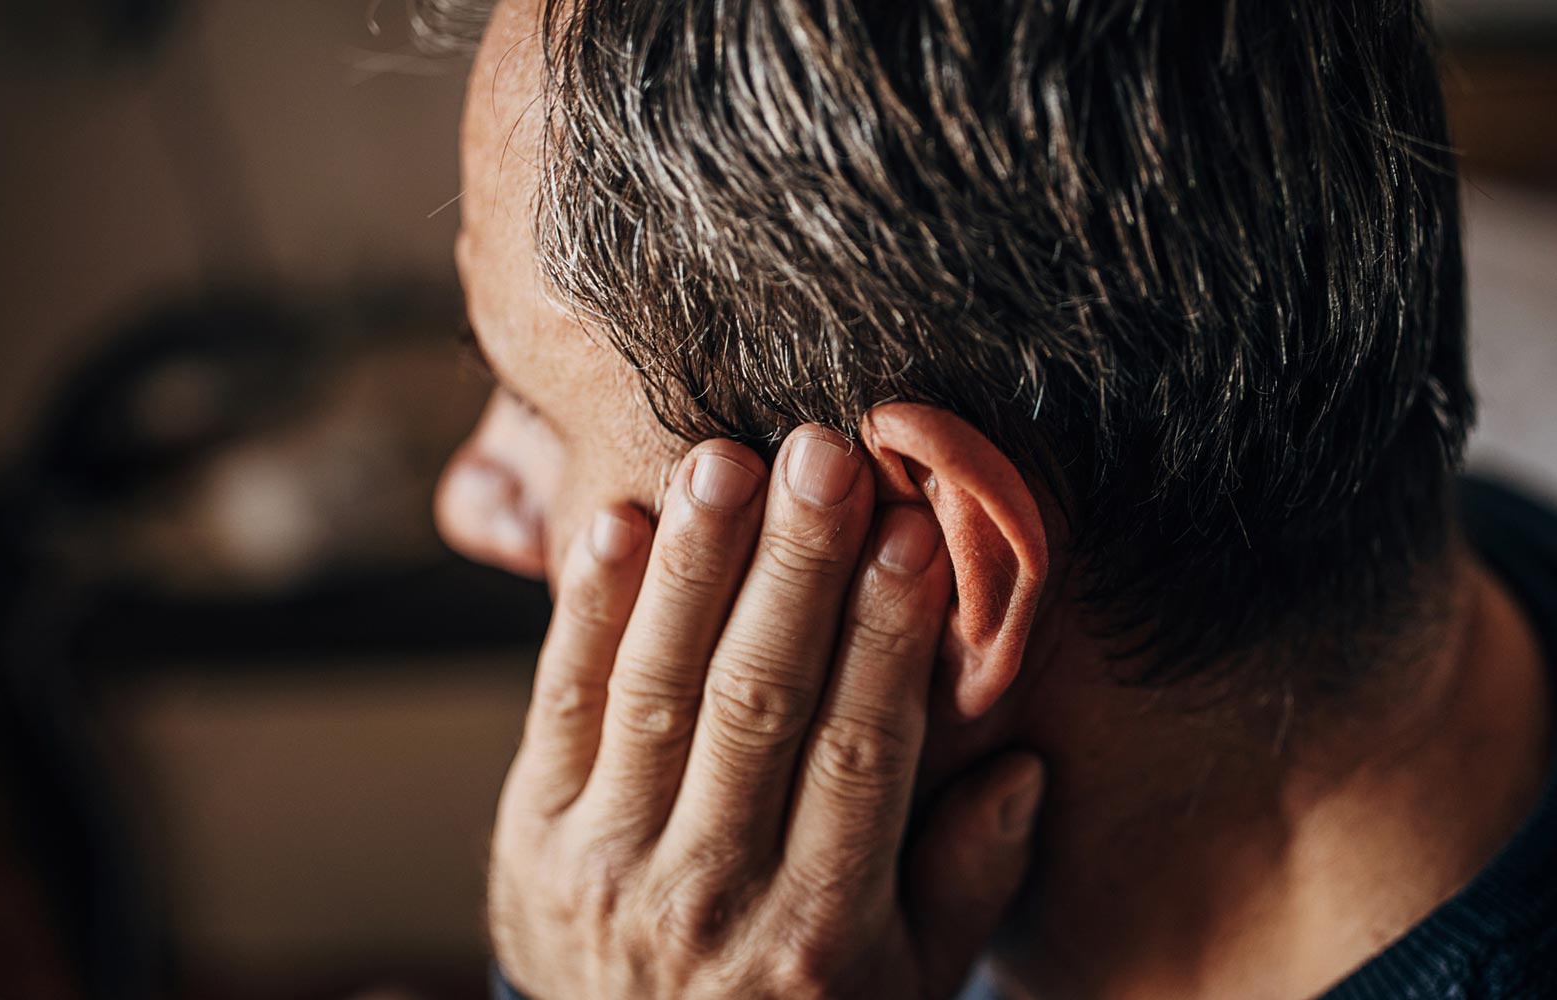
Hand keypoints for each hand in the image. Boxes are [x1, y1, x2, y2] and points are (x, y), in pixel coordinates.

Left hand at [487, 425, 1044, 999]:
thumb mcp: (908, 985)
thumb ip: (969, 881)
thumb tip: (1024, 767)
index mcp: (822, 928)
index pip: (862, 753)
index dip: (888, 638)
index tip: (916, 534)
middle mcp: (711, 893)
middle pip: (758, 703)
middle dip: (794, 571)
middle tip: (823, 457)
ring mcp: (609, 860)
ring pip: (658, 690)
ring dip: (694, 567)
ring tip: (726, 460)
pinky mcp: (532, 832)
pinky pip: (560, 707)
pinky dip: (586, 613)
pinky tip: (617, 522)